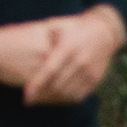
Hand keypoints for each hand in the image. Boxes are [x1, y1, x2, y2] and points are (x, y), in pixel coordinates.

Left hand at [10, 8, 125, 106]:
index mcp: (68, 47)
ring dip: (51, 100)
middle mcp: (80, 61)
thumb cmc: (73, 27)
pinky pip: (77, 96)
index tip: (26, 96)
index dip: (37, 85)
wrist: (104, 32)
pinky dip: (64, 101)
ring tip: (39, 101)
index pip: (50, 70)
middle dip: (41, 96)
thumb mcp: (57, 25)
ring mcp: (89, 72)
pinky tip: (53, 99)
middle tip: (28, 101)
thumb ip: (42, 38)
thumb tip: (21, 46)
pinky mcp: (95, 80)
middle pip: (57, 85)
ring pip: (67, 94)